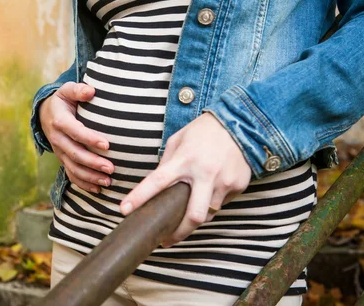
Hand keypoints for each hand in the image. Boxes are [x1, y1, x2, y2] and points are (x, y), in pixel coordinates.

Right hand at [39, 82, 114, 193]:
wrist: (45, 114)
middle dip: (93, 163)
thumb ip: (78, 90)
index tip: (107, 145)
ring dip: (90, 177)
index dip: (90, 139)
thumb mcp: (67, 90)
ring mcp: (59, 152)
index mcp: (60, 121)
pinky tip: (98, 189)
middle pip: (75, 153)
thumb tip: (91, 91)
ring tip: (108, 181)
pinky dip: (84, 184)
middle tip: (111, 168)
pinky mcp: (63, 160)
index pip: (75, 131)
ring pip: (73, 168)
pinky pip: (71, 175)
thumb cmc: (63, 100)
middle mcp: (57, 138)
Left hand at [119, 112, 251, 246]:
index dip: (139, 197)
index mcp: (184, 160)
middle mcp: (204, 173)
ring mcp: (224, 181)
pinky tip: (211, 190)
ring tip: (187, 212)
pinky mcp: (238, 185)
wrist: (239, 123)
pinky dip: (212, 202)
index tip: (124, 210)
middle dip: (179, 233)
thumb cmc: (202, 131)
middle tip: (166, 240)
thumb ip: (166, 163)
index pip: (157, 181)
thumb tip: (156, 186)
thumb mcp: (178, 141)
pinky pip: (221, 203)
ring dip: (195, 217)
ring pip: (208, 214)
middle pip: (193, 215)